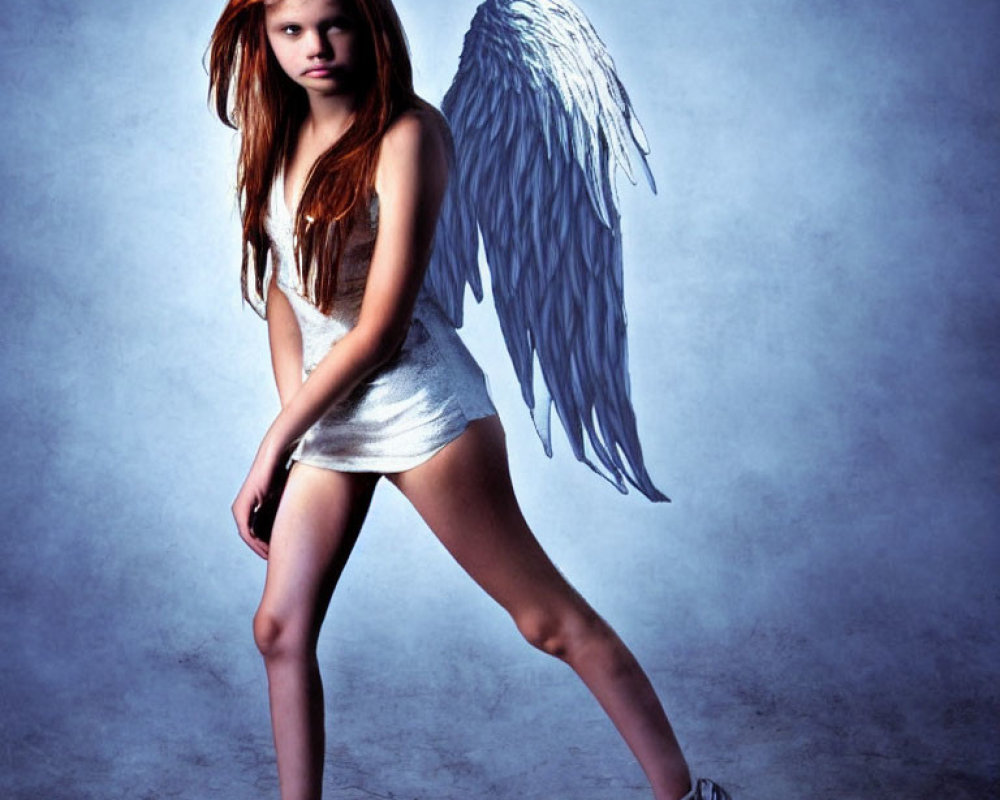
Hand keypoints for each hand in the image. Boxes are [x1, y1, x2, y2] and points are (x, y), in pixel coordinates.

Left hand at [231, 439, 285, 559]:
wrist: (274, 457)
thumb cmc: (282, 473)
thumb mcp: (283, 496)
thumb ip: (283, 509)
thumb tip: (296, 523)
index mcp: (249, 508)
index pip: (255, 534)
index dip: (264, 546)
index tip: (276, 554)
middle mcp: (240, 509)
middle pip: (250, 538)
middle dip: (261, 549)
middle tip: (274, 559)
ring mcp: (239, 508)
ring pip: (247, 537)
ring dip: (258, 548)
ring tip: (271, 556)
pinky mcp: (242, 506)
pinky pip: (247, 531)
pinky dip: (255, 541)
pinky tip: (267, 547)